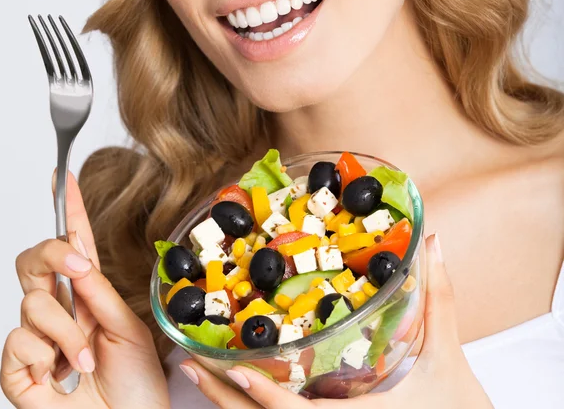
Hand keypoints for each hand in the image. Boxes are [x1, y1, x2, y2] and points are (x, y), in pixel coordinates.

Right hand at [0, 171, 169, 408]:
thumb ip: (98, 293)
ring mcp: (38, 341)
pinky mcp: (20, 373)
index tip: (63, 176)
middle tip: (79, 271)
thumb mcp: (127, 328)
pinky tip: (63, 376)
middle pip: (32, 260)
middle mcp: (60, 312)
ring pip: (31, 304)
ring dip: (67, 332)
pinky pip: (18, 344)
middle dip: (51, 256)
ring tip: (87, 361)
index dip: (67, 209)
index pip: (73, 245)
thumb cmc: (136, 385)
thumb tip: (77, 256)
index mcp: (88, 296)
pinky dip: (47, 358)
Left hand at [180, 234, 493, 408]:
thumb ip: (440, 296)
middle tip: (188, 364)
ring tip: (200, 371)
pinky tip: (241, 385)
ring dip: (230, 404)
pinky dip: (255, 407)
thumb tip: (433, 244)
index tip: (225, 365)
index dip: (259, 392)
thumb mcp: (448, 356)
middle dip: (222, 398)